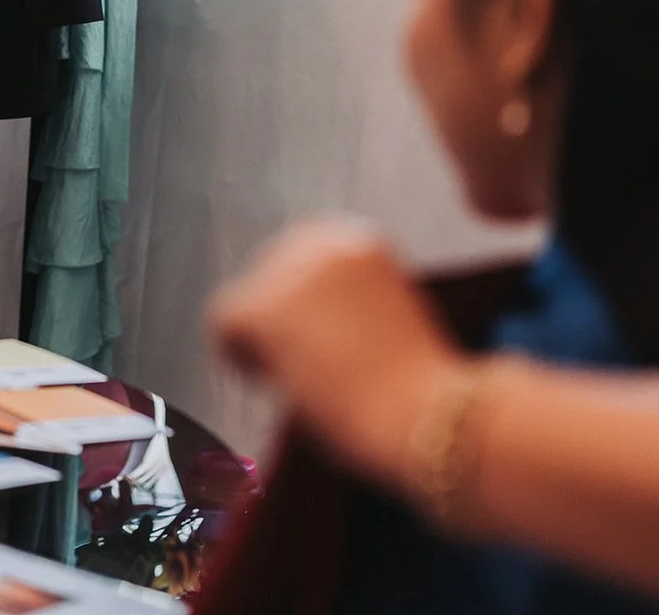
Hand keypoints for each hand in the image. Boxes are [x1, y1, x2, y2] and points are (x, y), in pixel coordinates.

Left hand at [210, 215, 465, 486]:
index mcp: (358, 239)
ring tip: (306, 380)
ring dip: (263, 342)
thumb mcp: (383, 321)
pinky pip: (223, 327)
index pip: (298, 263)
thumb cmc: (418, 390)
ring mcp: (292, 272)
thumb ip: (340, 305)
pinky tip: (280, 384)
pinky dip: (241, 360)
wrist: (435, 418)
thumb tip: (292, 322)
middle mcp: (323, 242)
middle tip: (308, 369)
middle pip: (265, 277)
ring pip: (245, 304)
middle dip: (279, 321)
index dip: (302, 309)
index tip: (323, 346)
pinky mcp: (266, 309)